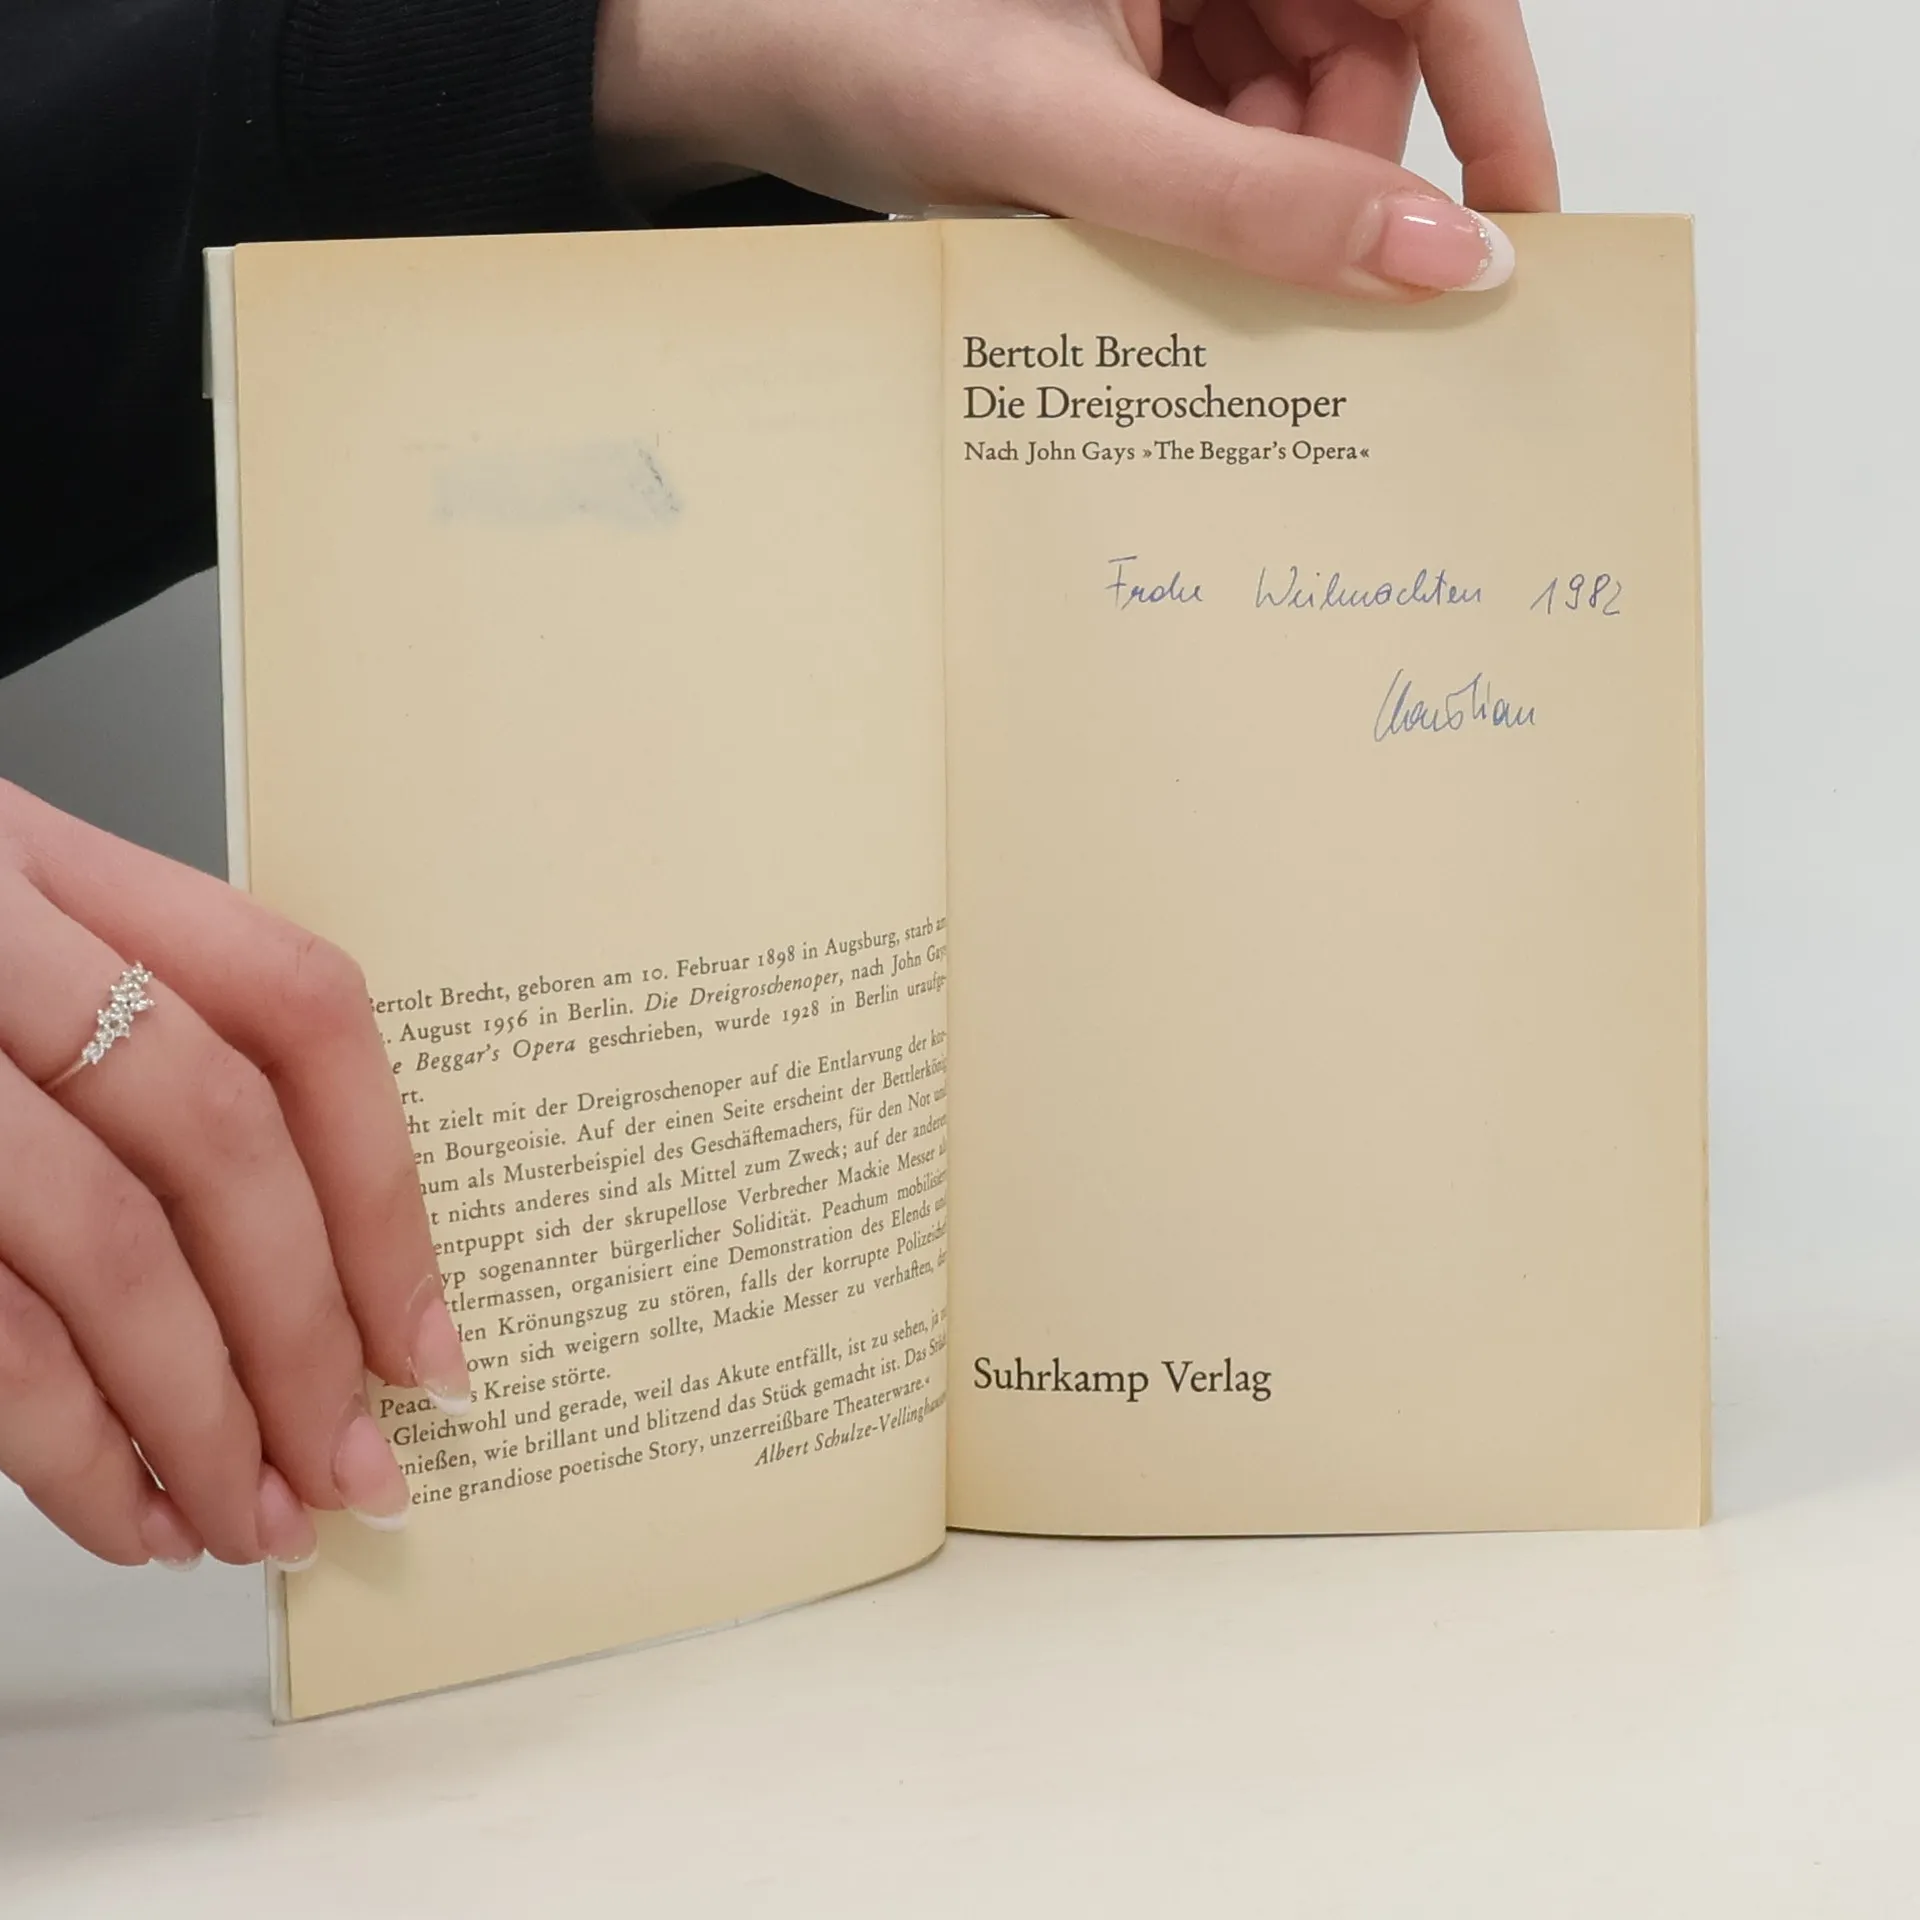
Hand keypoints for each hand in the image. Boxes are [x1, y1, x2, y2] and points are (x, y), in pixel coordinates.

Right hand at [0, 781, 468, 1568]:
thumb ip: (136, 1059)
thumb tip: (316, 1277)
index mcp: (49, 867)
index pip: (295, 1008)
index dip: (385, 1189)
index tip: (427, 1339)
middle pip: (219, 1140)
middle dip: (307, 1332)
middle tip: (354, 1468)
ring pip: (106, 1250)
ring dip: (201, 1418)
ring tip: (251, 1522)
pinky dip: (72, 1450)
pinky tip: (129, 1512)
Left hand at [596, 0, 1556, 298]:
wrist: (736, 62)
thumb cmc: (869, 44)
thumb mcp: (1076, 137)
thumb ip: (1255, 206)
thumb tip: (1438, 262)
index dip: (1496, 106)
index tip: (1517, 234)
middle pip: (1364, 60)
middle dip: (1335, 183)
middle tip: (1285, 292)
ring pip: (1292, 114)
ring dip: (1256, 208)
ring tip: (1156, 256)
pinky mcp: (1131, 52)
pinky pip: (1220, 133)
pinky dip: (1202, 203)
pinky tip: (1137, 240)